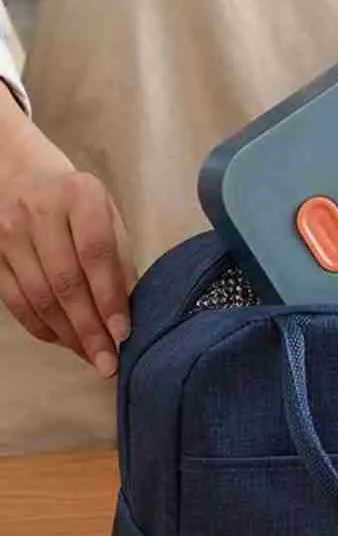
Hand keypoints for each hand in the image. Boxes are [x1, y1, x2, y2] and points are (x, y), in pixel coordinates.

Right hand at [0, 168, 134, 377]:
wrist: (18, 173)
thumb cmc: (79, 203)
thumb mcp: (109, 218)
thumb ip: (120, 260)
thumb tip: (128, 314)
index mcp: (80, 196)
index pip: (96, 255)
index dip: (110, 298)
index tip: (123, 334)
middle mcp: (39, 211)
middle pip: (66, 282)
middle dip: (90, 329)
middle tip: (109, 362)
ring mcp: (8, 233)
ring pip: (39, 297)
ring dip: (68, 336)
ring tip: (92, 358)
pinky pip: (16, 301)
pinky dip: (42, 328)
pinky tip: (65, 343)